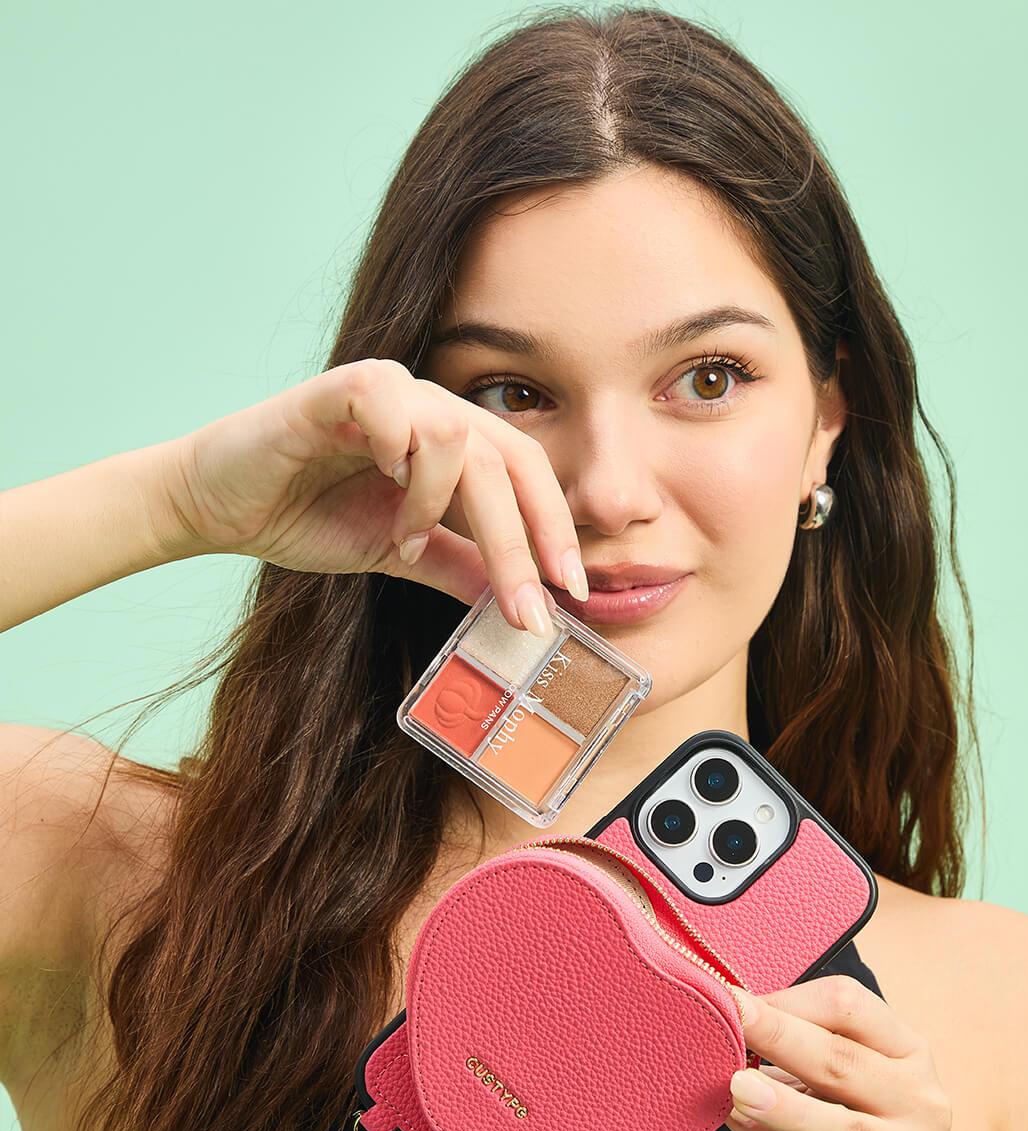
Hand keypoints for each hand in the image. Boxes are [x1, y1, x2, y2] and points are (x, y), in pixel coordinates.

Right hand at [154, 358, 585, 632]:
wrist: (217, 505)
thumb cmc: (305, 515)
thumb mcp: (401, 554)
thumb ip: (459, 567)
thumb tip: (522, 605)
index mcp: (451, 443)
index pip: (525, 475)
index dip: (553, 530)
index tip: (570, 595)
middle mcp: (428, 409)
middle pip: (507, 459)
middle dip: (524, 540)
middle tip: (530, 606)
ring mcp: (386, 394)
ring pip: (458, 434)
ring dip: (439, 504)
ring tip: (404, 543)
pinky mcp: (335, 389)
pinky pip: (389, 401)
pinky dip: (395, 450)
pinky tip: (377, 483)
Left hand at [722, 973, 956, 1130]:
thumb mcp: (833, 1095)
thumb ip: (796, 1063)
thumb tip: (727, 1030)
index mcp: (909, 1056)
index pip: (853, 1007)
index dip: (792, 1000)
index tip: (738, 1001)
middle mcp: (924, 1101)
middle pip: (843, 1060)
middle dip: (779, 1035)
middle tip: (729, 1019)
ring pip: (842, 1127)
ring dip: (783, 1104)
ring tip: (736, 1085)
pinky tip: (742, 1128)